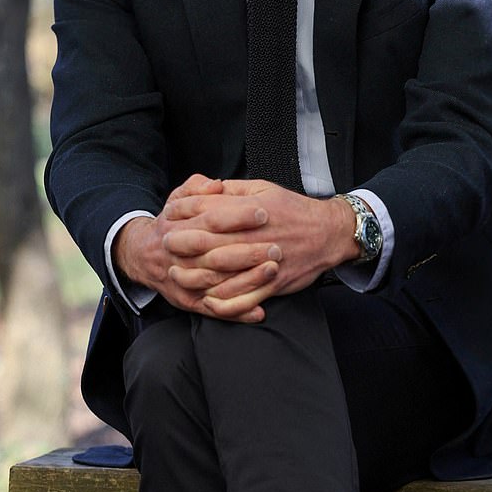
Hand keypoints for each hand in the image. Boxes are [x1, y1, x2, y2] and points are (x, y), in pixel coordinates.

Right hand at [112, 174, 282, 321]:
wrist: (143, 255)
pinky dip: (237, 312)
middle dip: (246, 251)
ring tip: (272, 271)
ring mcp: (184, 281)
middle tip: (276, 246)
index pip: (210, 219)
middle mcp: (179, 255)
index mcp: (178, 225)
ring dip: (246, 281)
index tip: (263, 213)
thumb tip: (215, 185)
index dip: (237, 216)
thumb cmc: (171, 224)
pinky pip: (215, 309)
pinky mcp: (189, 301)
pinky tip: (259, 311)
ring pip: (216, 284)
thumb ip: (196, 187)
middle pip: (214, 254)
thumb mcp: (177, 199)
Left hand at [163, 177, 357, 319]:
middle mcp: (255, 236)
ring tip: (176, 275)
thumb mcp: (264, 189)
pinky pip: (244, 297)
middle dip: (183, 245)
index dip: (186, 213)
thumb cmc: (293, 210)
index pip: (210, 211)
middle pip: (210, 242)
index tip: (168, 216)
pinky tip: (207, 301)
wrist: (328, 233)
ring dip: (196, 276)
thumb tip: (206, 189)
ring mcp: (262, 262)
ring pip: (223, 273)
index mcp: (251, 210)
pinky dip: (224, 302)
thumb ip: (233, 191)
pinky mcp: (272, 283)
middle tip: (163, 246)